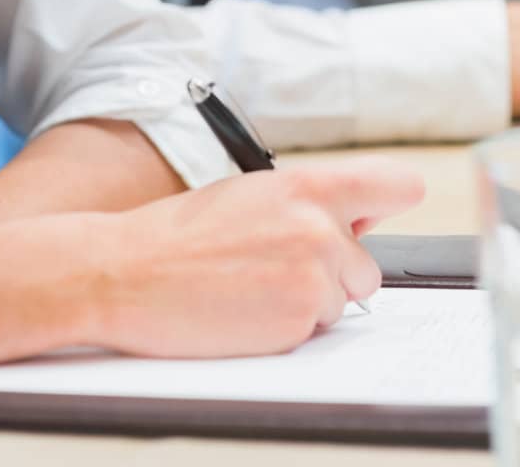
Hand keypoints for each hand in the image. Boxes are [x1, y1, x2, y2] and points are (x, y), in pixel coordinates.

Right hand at [85, 157, 423, 358]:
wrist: (124, 273)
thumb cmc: (180, 234)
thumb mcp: (253, 193)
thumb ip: (310, 202)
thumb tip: (359, 215)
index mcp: (308, 186)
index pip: (395, 185)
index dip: (394, 200)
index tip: (389, 207)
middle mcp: (319, 228)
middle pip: (368, 266)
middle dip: (333, 274)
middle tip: (277, 267)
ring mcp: (311, 278)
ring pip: (339, 303)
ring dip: (307, 302)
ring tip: (251, 286)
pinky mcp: (296, 323)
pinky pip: (312, 333)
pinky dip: (285, 329)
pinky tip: (244, 311)